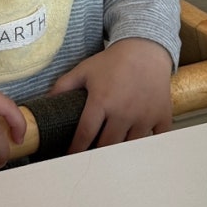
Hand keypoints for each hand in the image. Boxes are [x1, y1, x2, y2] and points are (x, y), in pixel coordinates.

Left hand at [48, 39, 172, 153]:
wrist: (146, 49)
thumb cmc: (113, 61)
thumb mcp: (85, 70)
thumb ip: (64, 86)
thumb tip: (45, 101)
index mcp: (102, 101)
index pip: (85, 134)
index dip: (76, 149)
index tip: (71, 157)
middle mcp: (123, 112)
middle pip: (107, 146)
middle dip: (97, 153)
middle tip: (90, 156)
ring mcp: (144, 116)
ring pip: (129, 147)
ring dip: (119, 150)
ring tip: (111, 152)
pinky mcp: (161, 116)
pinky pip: (154, 140)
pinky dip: (146, 145)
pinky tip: (137, 143)